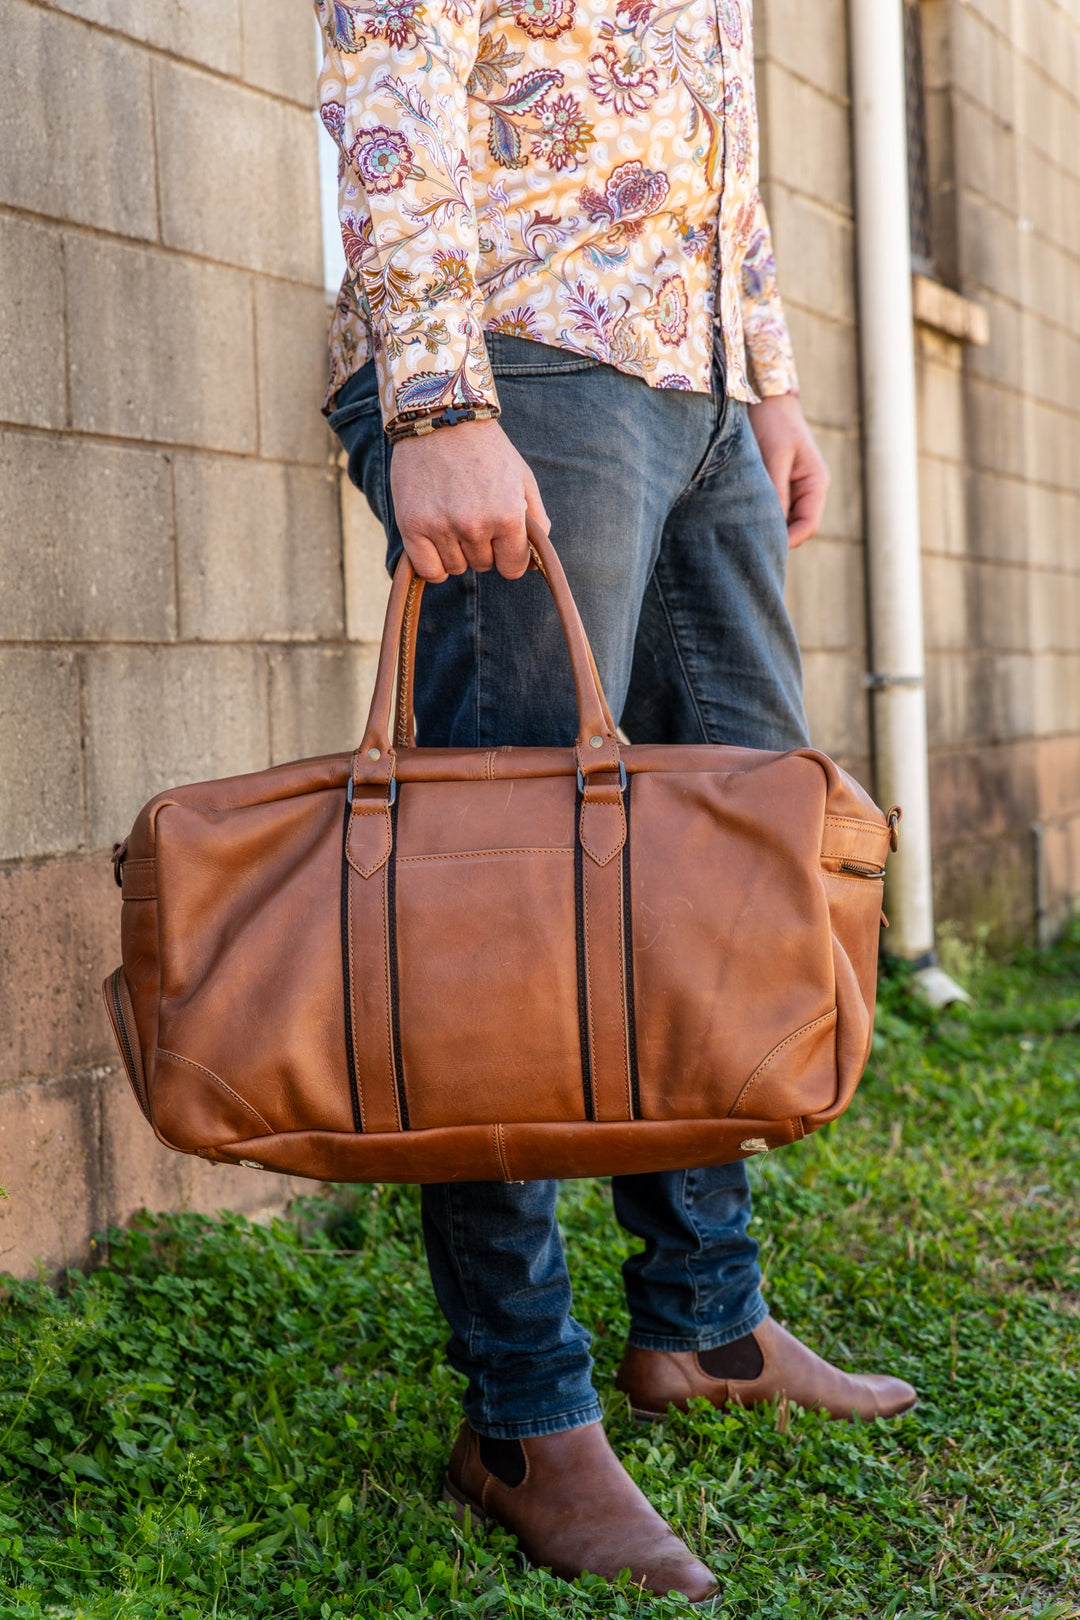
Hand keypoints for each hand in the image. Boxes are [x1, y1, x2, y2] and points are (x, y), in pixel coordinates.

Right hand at [390, 418, 549, 582]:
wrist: (442, 418)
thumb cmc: (487, 450)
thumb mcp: (523, 479)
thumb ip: (537, 523)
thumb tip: (532, 566)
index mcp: (508, 516)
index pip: (513, 568)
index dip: (509, 555)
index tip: (501, 538)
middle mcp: (475, 525)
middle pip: (483, 566)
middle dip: (483, 547)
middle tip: (473, 514)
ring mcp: (441, 527)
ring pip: (456, 568)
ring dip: (457, 551)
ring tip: (453, 516)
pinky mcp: (411, 526)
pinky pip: (428, 570)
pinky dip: (434, 563)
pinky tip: (437, 541)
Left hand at [748, 393, 829, 548]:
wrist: (763, 396)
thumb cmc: (772, 422)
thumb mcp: (774, 457)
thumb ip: (776, 493)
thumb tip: (772, 527)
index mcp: (815, 483)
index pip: (808, 526)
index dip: (787, 541)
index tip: (761, 546)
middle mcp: (808, 490)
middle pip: (795, 528)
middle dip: (775, 537)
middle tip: (745, 544)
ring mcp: (794, 488)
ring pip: (782, 521)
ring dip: (765, 526)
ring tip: (739, 530)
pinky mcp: (777, 484)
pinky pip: (771, 508)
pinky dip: (759, 514)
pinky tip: (739, 515)